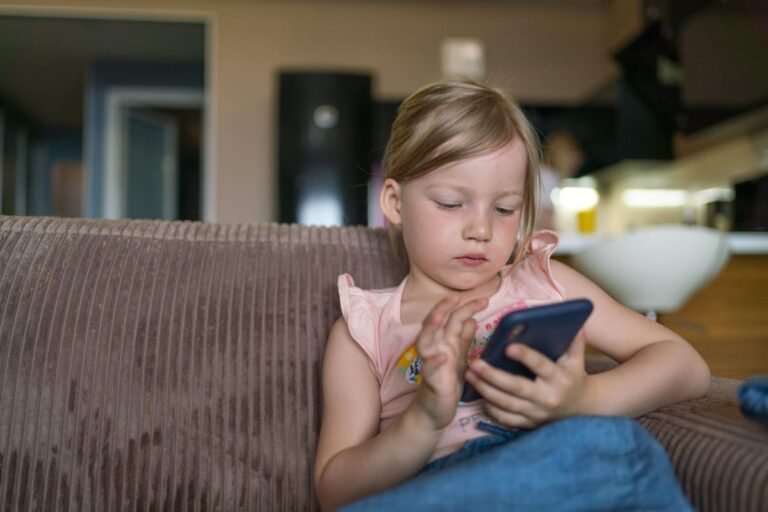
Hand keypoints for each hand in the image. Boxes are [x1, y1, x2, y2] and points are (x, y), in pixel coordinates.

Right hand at [409, 295, 487, 430]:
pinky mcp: (430, 381)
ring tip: (441, 316)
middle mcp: (436, 348)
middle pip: (436, 323)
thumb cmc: (448, 380)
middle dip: (444, 308)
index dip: (467, 307)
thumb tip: (472, 318)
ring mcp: (431, 363)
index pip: (453, 318)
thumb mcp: (459, 356)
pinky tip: (442, 357)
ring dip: (431, 327)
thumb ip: (463, 337)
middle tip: (456, 297)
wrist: (436, 409)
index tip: (484, 299)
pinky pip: (428, 369)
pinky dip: (434, 362)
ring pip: (425, 340)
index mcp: (444, 342)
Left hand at [464, 334, 589, 428]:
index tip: (509, 346)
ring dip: (486, 390)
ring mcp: (537, 413)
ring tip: (469, 375)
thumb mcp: (576, 359)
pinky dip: (491, 408)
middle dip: (493, 376)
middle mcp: (547, 397)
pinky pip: (506, 418)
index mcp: (559, 378)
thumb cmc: (572, 376)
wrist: (580, 409)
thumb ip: (574, 340)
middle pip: (517, 387)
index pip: (541, 366)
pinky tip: (479, 395)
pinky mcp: (529, 423)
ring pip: (507, 404)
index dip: (526, 356)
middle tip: (475, 363)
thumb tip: (573, 316)